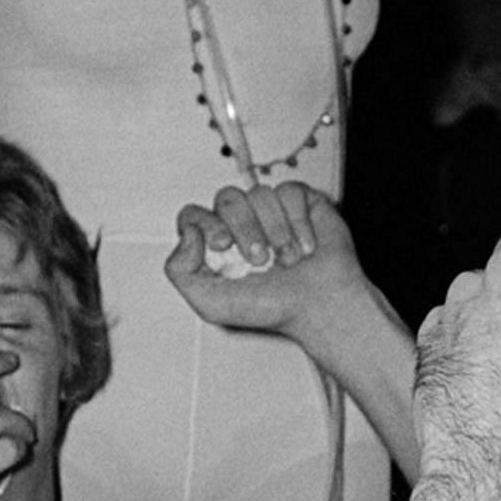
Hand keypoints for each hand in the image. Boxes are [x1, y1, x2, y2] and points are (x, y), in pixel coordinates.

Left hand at [165, 182, 366, 340]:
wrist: (320, 307)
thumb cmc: (270, 308)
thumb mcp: (211, 303)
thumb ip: (180, 271)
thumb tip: (188, 232)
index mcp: (216, 242)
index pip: (194, 214)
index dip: (206, 223)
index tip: (223, 245)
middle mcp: (241, 221)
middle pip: (227, 199)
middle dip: (245, 229)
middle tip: (260, 260)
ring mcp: (270, 209)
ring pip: (260, 194)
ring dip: (276, 231)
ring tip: (289, 260)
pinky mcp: (300, 201)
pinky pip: (289, 192)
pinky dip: (298, 222)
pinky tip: (307, 247)